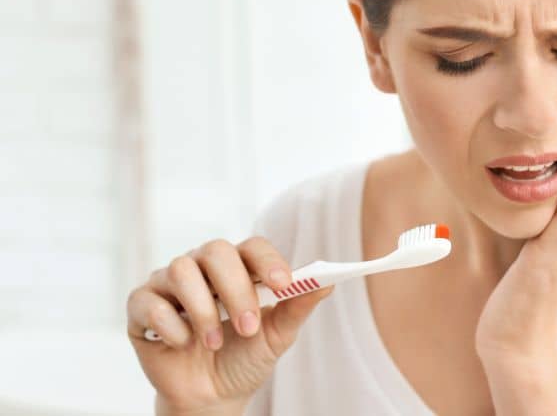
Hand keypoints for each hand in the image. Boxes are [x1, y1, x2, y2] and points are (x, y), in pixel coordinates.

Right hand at [126, 237, 334, 412]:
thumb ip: (299, 306)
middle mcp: (201, 267)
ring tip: (213, 343)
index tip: (284, 284)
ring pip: (180, 270)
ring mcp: (167, 284)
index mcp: (238, 268)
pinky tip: (183, 343)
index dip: (268, 261)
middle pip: (215, 251)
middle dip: (236, 290)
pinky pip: (148, 300)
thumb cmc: (244, 358)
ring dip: (203, 309)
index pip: (252, 246)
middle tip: (248, 327)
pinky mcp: (140, 307)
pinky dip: (169, 324)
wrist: (210, 398)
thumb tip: (328, 282)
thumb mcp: (277, 336)